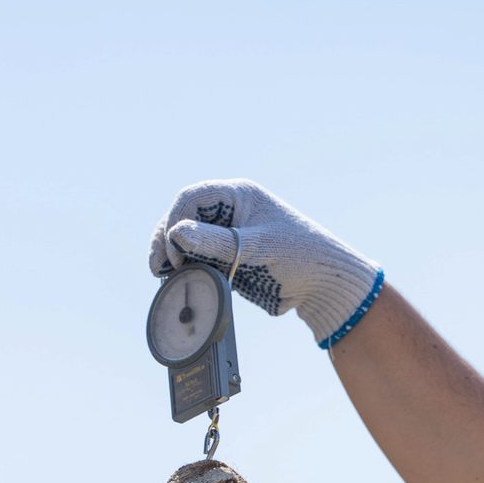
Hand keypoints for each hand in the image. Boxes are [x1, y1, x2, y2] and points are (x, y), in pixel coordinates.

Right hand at [149, 179, 382, 347]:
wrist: (324, 286)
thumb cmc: (301, 257)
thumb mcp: (258, 247)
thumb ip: (217, 241)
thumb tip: (176, 232)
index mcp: (239, 196)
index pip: (192, 198)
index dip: (175, 219)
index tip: (173, 249)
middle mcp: (230, 212)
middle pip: (183, 217)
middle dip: (166, 238)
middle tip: (159, 267)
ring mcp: (227, 235)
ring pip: (186, 239)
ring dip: (171, 255)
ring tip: (164, 275)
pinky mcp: (228, 258)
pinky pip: (197, 259)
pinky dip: (185, 268)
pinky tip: (178, 280)